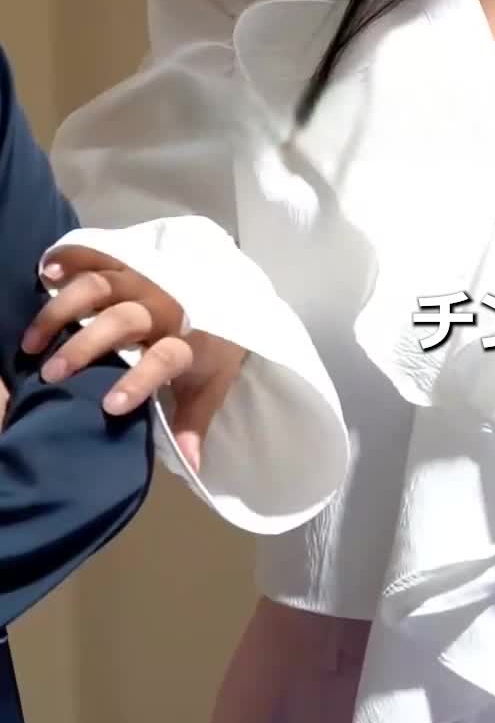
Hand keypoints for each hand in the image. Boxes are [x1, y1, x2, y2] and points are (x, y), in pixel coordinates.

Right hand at [23, 245, 245, 472]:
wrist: (234, 293)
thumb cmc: (214, 348)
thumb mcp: (210, 385)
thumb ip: (193, 423)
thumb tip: (190, 466)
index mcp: (186, 341)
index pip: (163, 360)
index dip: (139, 381)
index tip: (109, 407)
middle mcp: (163, 307)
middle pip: (121, 320)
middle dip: (84, 346)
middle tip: (51, 373)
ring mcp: (145, 281)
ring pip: (100, 287)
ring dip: (62, 310)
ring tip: (32, 342)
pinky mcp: (131, 264)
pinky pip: (100, 255)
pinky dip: (73, 258)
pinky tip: (46, 272)